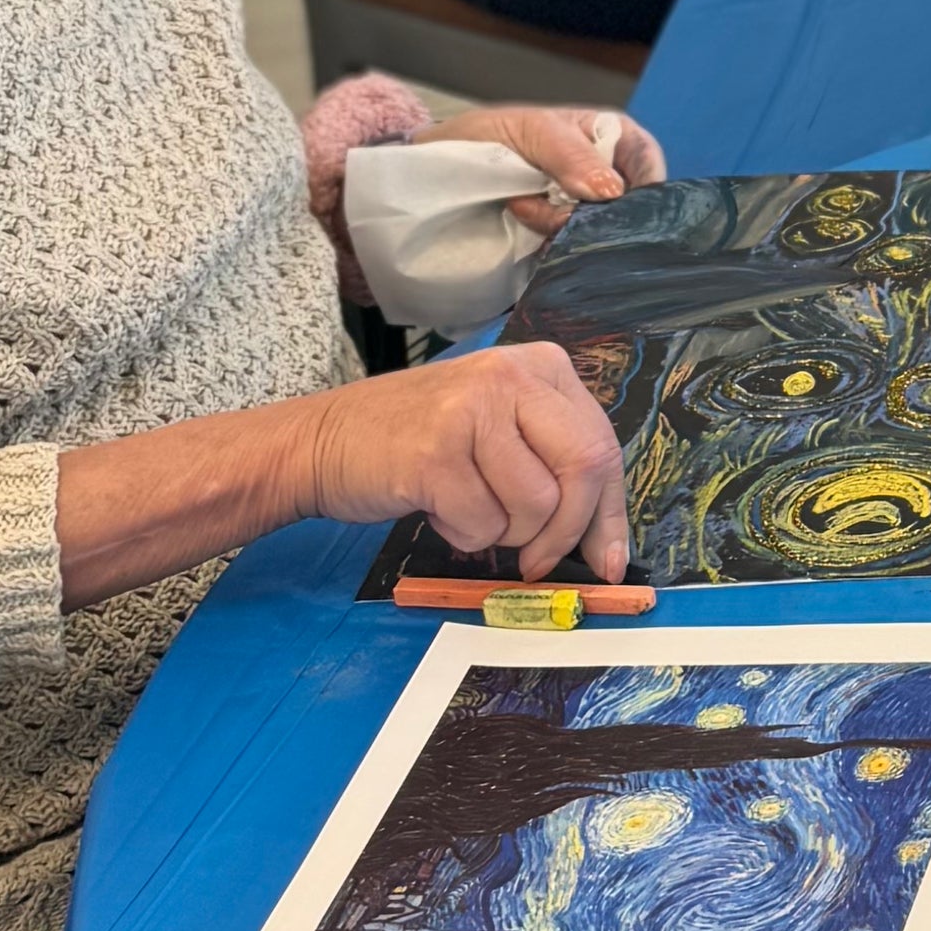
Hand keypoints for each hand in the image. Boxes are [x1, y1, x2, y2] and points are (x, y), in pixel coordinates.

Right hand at [299, 342, 631, 582]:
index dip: (609, 515)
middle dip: (565, 532)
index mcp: (542, 367)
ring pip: (536, 506)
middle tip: (534, 561)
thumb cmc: (419, 443)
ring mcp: (472, 410)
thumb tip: (609, 554)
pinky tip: (436, 507)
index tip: (608, 564)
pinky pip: (483, 524)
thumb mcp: (501, 434)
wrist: (322, 441)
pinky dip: (463, 535)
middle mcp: (512, 376)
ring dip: (503, 533)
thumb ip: (557, 472)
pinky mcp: (435, 453)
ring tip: (465, 506)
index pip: (603, 446)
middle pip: (585, 470)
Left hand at [426, 101, 665, 233]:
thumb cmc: (492, 135)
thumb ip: (570, 155)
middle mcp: (606, 180)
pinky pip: (576, 259)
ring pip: (601, 237)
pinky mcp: (563, 246)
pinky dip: (554, 254)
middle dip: (594, 215)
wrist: (441, 173)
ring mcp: (585, 216)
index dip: (643, 186)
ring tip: (520, 209)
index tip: (616, 203)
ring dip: (561, 230)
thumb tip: (610, 192)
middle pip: (629, 209)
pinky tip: (529, 240)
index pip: (648, 162)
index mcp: (610, 139)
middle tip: (553, 208)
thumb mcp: (532, 131)